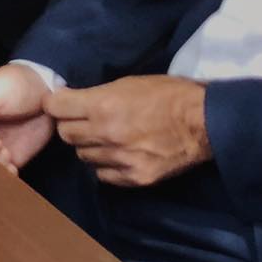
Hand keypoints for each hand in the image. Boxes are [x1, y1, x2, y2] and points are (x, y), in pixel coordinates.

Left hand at [46, 77, 211, 187]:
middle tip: (84, 120)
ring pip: (83, 156)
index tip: (61, 103)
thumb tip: (72, 101)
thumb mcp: (128, 83)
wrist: (205, 122)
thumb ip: (97, 95)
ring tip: (106, 137)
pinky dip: (106, 165)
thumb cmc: (168, 95)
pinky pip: (103, 175)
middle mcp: (106, 134)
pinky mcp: (134, 177)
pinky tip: (118, 154)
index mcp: (102, 106)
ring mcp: (120, 159)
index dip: (55, 104)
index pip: (55, 108)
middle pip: (66, 134)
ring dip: (89, 146)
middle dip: (71, 125)